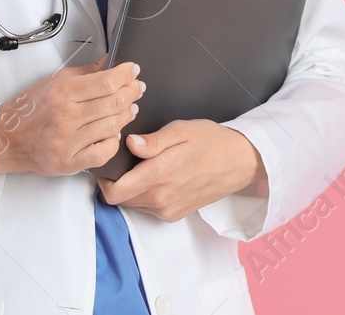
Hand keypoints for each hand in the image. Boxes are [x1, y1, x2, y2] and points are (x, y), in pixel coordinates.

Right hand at [0, 55, 144, 175]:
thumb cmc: (30, 109)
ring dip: (127, 115)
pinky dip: (114, 143)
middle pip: (114, 103)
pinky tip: (114, 134)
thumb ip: (86, 72)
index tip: (133, 71)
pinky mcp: (68, 162)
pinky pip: (102, 153)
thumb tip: (110, 61)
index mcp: (62, 93)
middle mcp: (66, 117)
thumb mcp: (55, 81)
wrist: (7, 138)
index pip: (106, 81)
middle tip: (137, 89)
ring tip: (129, 108)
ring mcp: (67, 142)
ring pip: (113, 126)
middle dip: (132, 92)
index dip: (126, 75)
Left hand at [95, 119, 267, 221]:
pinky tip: (157, 177)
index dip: (103, 178)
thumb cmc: (212, 142)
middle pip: (120, 199)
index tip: (107, 163)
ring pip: (132, 204)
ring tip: (144, 167)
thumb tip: (129, 144)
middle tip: (125, 160)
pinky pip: (147, 208)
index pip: (114, 192)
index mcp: (159, 175)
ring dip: (131, 189)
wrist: (240, 162)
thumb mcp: (182, 130)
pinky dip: (145, 195)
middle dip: (116, 182)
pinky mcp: (174, 215)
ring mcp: (167, 210)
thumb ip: (153, 141)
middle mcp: (161, 199)